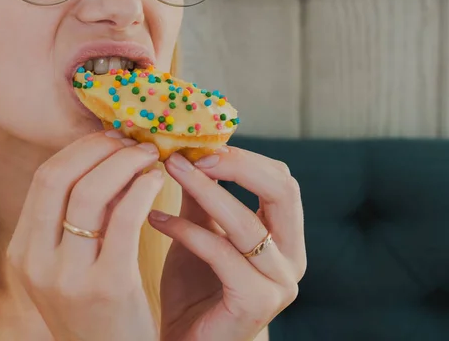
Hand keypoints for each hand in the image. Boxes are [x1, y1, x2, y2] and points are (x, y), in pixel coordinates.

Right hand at [7, 130, 162, 340]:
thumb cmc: (97, 309)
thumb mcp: (72, 263)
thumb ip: (80, 218)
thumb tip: (108, 158)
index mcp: (23, 250)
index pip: (45, 178)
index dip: (80, 149)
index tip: (110, 137)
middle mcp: (35, 261)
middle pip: (60, 178)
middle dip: (99, 148)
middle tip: (132, 140)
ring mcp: (67, 276)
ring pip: (89, 193)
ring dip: (123, 163)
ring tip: (149, 156)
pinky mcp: (106, 286)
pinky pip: (124, 220)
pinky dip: (141, 190)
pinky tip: (156, 181)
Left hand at [149, 148, 305, 340]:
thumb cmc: (194, 290)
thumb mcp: (200, 232)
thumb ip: (202, 197)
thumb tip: (189, 151)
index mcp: (285, 237)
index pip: (282, 181)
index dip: (245, 157)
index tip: (203, 145)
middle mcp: (292, 258)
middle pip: (283, 192)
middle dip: (237, 166)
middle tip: (192, 154)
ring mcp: (279, 283)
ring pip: (248, 223)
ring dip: (205, 191)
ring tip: (169, 171)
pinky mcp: (255, 303)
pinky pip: (222, 254)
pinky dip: (187, 231)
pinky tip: (156, 218)